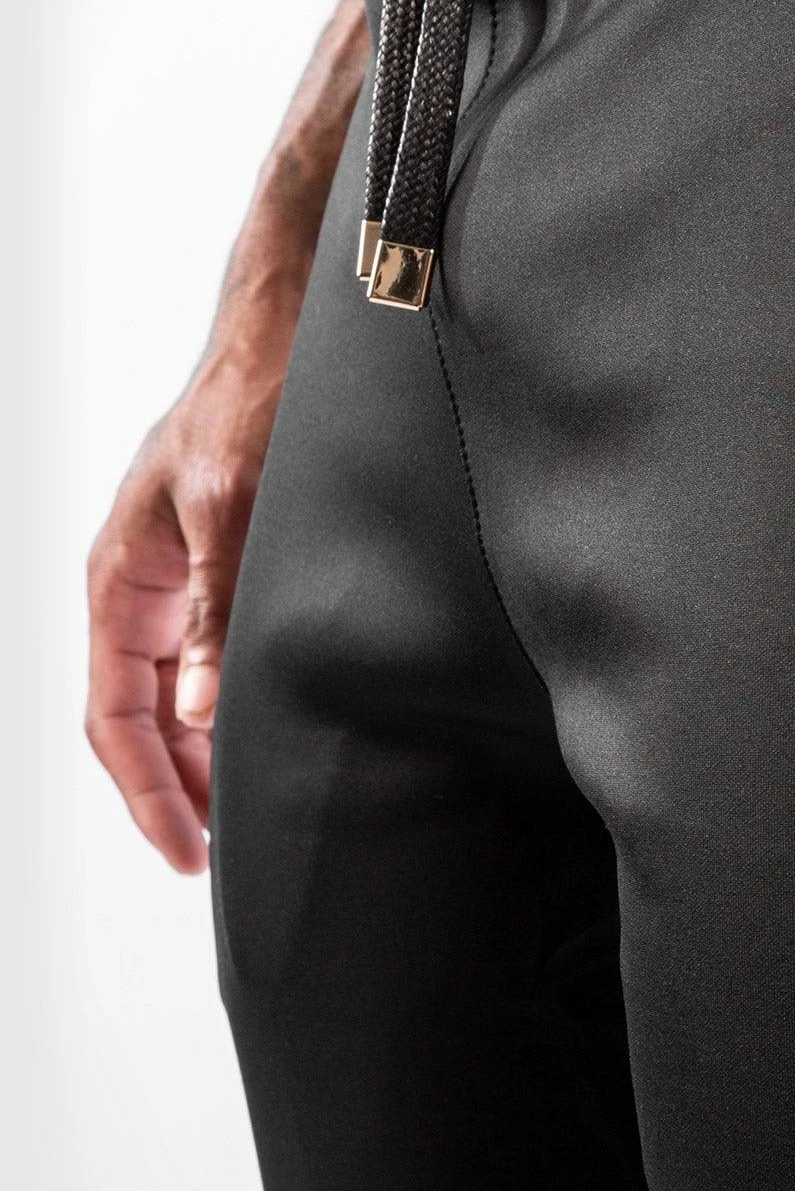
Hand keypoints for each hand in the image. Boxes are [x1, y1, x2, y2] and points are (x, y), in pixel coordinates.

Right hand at [86, 346, 285, 872]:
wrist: (283, 342)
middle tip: (224, 845)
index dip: (146, 789)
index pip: (114, 716)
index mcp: (119, 581)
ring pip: (180, 695)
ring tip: (246, 808)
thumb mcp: (227, 508)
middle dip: (178, 784)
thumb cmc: (243, 404)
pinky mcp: (224, 571)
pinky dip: (234, 704)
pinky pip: (215, 658)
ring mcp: (182, 584)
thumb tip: (204, 708)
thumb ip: (214, 607)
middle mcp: (143, 591)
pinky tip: (267, 733)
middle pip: (144, 718)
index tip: (186, 848)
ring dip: (207, 752)